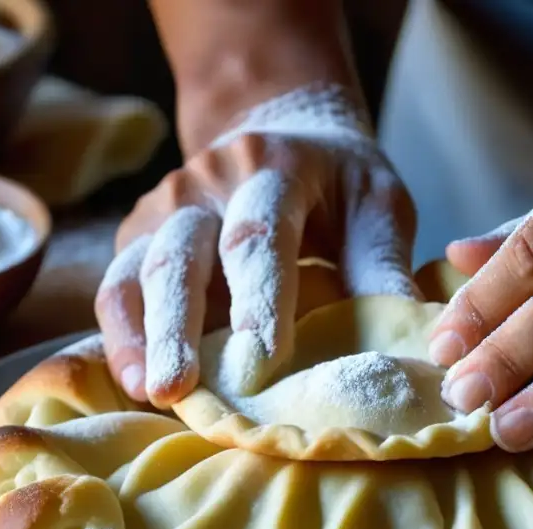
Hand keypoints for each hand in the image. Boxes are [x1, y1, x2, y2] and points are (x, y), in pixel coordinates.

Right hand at [95, 83, 418, 407]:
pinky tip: (134, 381)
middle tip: (177, 388)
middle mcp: (206, 183)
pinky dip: (122, 335)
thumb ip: (384, 267)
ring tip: (149, 393)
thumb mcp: (378, 209)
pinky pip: (119, 287)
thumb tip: (412, 340)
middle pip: (181, 254)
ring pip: (135, 271)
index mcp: (273, 169)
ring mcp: (164, 207)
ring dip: (138, 335)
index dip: (260, 298)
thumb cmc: (340, 185)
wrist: (283, 133)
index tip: (262, 360)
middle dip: (177, 325)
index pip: (261, 235)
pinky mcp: (140, 236)